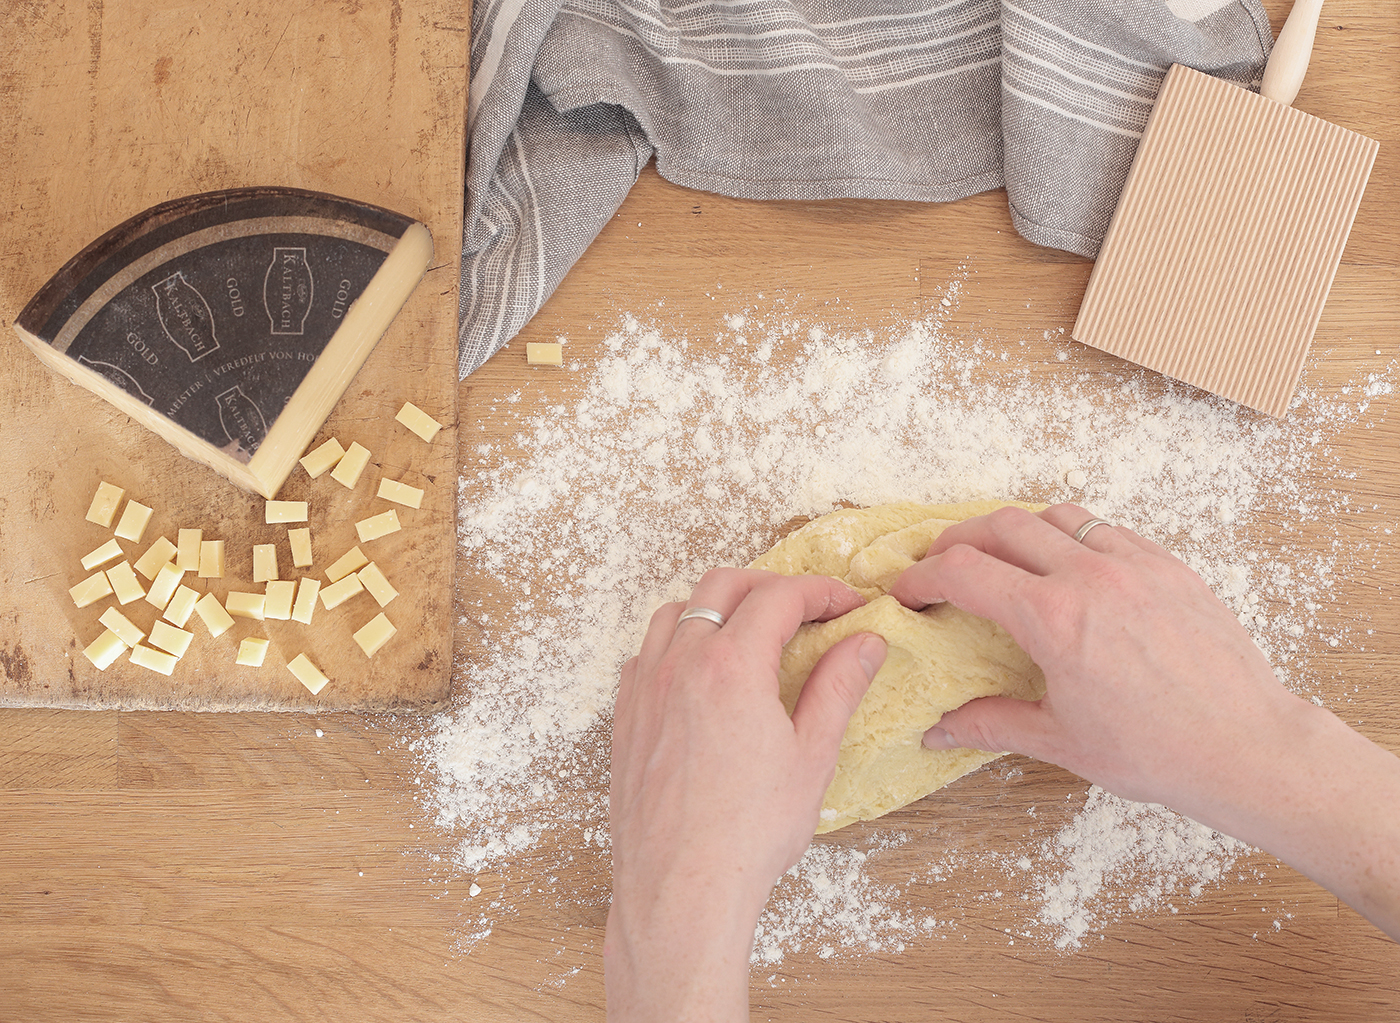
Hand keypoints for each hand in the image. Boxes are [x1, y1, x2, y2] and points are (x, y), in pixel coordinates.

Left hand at [606, 569, 886, 1021]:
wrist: (680, 889)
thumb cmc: (747, 833)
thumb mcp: (812, 757)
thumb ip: (838, 687)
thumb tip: (864, 643)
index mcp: (731, 665)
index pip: (780, 596)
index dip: (821, 592)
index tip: (846, 604)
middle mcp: (680, 663)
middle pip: (723, 585)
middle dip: (769, 586)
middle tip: (804, 608)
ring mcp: (645, 687)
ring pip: (676, 611)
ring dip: (718, 606)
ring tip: (751, 630)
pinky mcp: (625, 717)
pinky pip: (646, 652)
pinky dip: (677, 641)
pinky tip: (700, 671)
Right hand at [889, 503, 1399, 940]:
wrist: (1246, 746)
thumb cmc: (1156, 750)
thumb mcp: (1061, 741)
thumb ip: (991, 724)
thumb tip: (938, 732)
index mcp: (1052, 618)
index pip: (963, 572)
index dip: (921, 577)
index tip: (908, 592)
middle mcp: (1089, 575)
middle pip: (1001, 526)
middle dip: (958, 540)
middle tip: (941, 565)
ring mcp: (1133, 563)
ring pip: (1055, 516)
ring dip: (1015, 528)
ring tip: (1001, 556)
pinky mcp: (1169, 565)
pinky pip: (1106, 528)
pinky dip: (1071, 536)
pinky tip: (1068, 566)